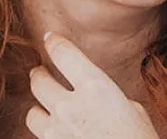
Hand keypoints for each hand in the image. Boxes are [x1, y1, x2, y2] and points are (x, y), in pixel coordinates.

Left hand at [26, 32, 160, 138]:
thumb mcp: (133, 112)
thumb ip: (107, 100)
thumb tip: (95, 100)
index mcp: (96, 88)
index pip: (65, 54)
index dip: (54, 43)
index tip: (50, 38)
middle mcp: (71, 106)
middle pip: (39, 81)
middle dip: (39, 75)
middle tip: (41, 73)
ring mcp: (56, 133)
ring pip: (32, 112)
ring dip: (39, 109)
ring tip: (46, 108)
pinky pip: (39, 138)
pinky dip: (46, 134)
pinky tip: (57, 133)